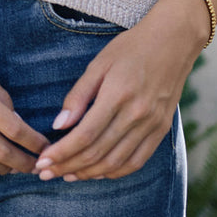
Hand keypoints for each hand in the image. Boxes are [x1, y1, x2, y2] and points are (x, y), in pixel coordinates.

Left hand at [34, 0, 204, 182]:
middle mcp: (137, 114)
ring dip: (89, 173)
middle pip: (98, 152)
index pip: (85, 135)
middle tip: (46, 173)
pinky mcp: (162, 130)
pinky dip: (115, 172)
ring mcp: (152, 125)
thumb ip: (78, 96)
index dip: (62, 152)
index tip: (42, 162)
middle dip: (68, 166)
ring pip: (116, 162)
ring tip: (67, 175)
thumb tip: (58, 125)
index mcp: (118, 95)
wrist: (174, 41)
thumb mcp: (98, 63)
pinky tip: (97, 173)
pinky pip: (137, 161)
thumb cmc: (131, 48)